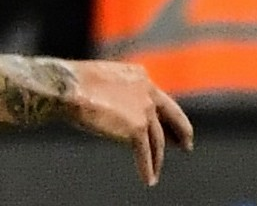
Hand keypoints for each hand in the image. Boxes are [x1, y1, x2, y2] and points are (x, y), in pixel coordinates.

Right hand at [66, 60, 193, 186]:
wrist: (70, 88)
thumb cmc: (77, 84)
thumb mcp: (106, 81)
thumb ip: (119, 93)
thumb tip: (119, 111)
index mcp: (140, 76)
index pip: (159, 99)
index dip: (166, 116)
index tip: (171, 127)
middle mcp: (147, 90)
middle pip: (171, 115)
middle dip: (181, 132)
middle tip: (187, 145)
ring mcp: (144, 109)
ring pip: (157, 140)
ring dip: (158, 159)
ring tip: (156, 173)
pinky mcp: (137, 128)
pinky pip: (145, 154)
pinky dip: (147, 168)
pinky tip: (148, 180)